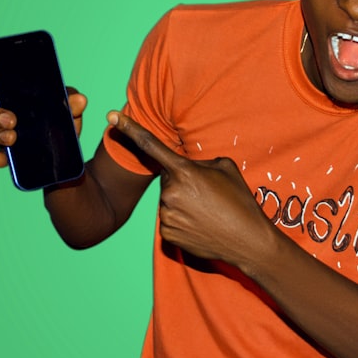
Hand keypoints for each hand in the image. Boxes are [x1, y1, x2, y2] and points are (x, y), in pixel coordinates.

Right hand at [0, 63, 86, 167]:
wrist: (69, 152)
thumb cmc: (63, 119)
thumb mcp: (70, 108)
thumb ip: (72, 101)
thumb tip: (79, 100)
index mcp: (13, 94)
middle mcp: (2, 112)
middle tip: (10, 118)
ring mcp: (3, 134)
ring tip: (12, 137)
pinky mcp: (9, 155)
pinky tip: (2, 158)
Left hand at [107, 111, 275, 268]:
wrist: (248, 241)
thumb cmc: (240, 201)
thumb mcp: (225, 168)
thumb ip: (199, 162)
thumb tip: (187, 169)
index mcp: (184, 171)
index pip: (150, 145)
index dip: (129, 128)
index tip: (110, 117)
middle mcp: (170, 193)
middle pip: (168, 178)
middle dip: (183, 181)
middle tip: (207, 194)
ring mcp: (166, 215)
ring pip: (168, 200)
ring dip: (183, 201)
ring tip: (207, 211)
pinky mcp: (167, 235)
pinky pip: (169, 219)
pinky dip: (182, 219)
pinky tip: (200, 225)